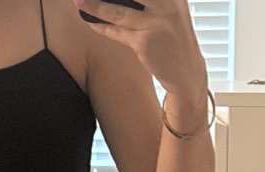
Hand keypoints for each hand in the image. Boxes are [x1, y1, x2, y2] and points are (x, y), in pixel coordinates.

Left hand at [74, 0, 207, 98]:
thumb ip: (151, 1)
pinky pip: (117, 32)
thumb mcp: (171, 10)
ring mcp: (155, 22)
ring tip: (78, 0)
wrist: (186, 71)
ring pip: (118, 10)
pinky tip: (89, 21)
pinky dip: (101, 26)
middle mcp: (166, 3)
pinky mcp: (145, 42)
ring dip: (95, 5)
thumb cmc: (173, 38)